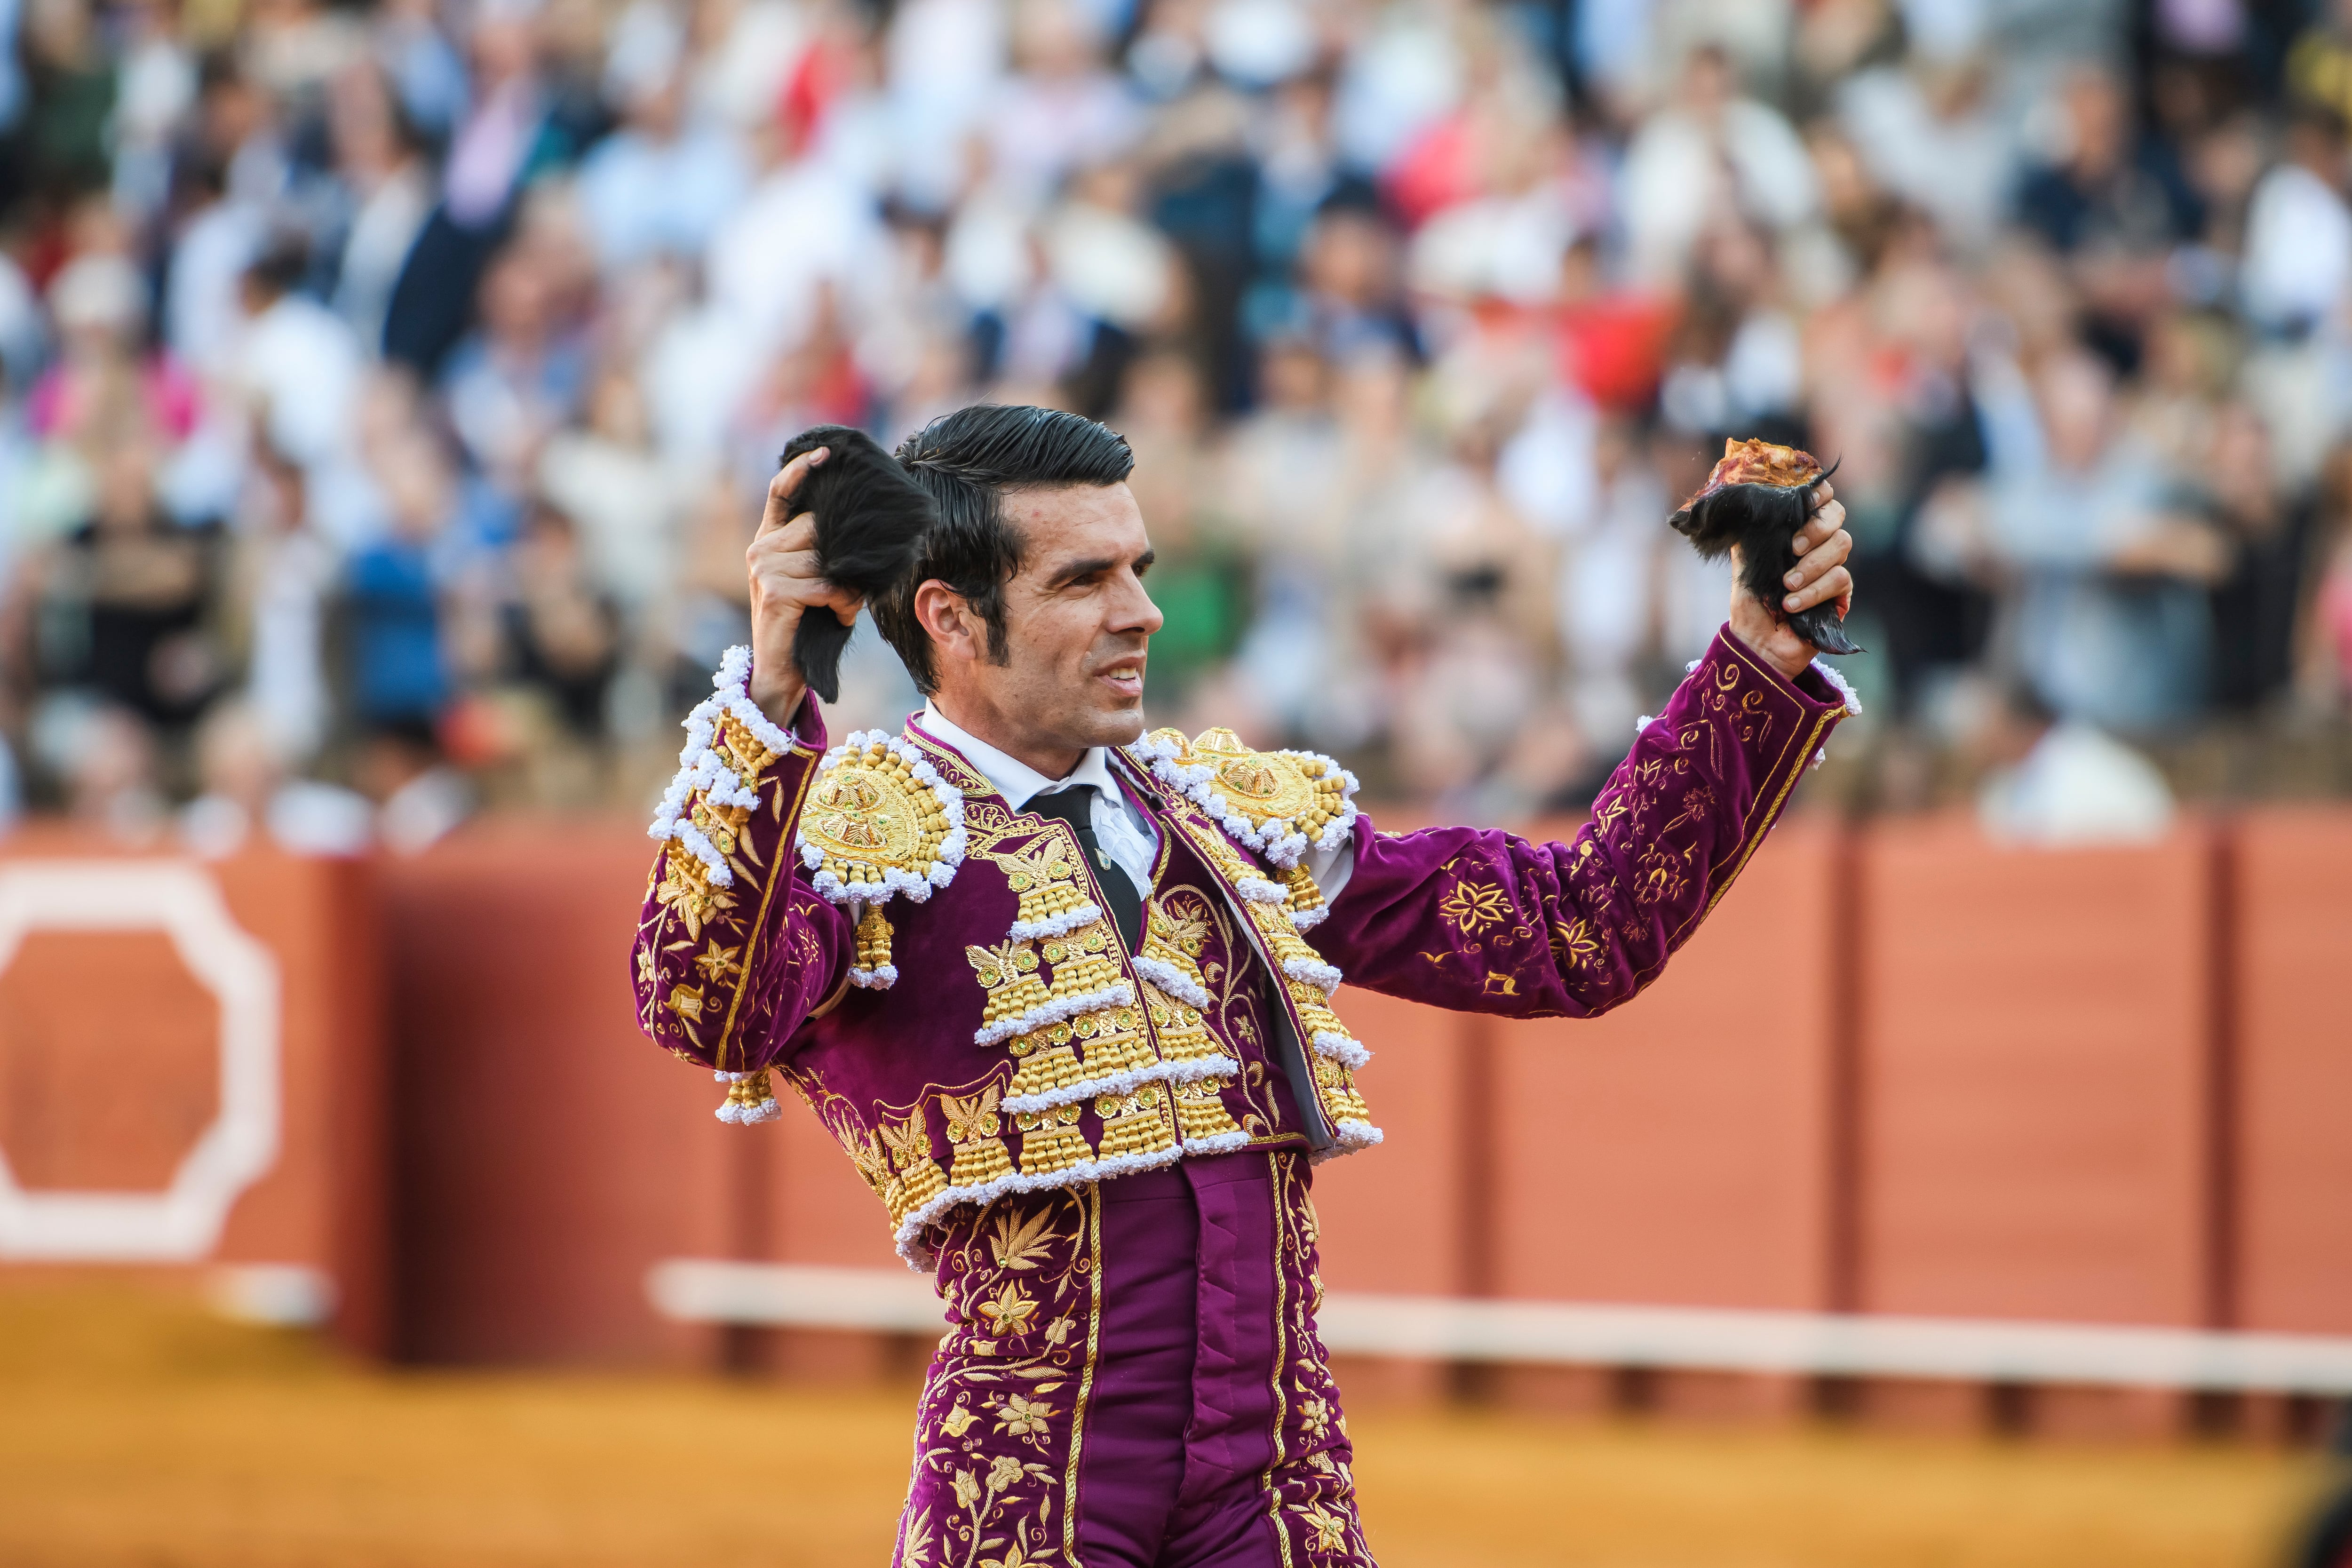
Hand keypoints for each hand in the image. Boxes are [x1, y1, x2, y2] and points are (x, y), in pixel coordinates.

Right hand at [745, 446, 860, 724]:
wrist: (781, 672)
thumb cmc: (805, 625)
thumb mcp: (814, 581)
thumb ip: (823, 552)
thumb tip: (856, 529)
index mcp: (768, 540)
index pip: (780, 493)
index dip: (800, 469)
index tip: (826, 451)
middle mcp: (760, 549)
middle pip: (817, 527)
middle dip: (843, 556)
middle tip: (848, 588)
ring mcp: (764, 569)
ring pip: (827, 559)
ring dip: (847, 587)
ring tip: (843, 607)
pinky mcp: (776, 591)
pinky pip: (828, 585)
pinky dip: (844, 603)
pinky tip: (839, 617)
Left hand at [1727, 480, 1854, 679]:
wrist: (1757, 641)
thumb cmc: (1751, 602)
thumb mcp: (1746, 563)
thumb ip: (1752, 536)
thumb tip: (1753, 508)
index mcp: (1796, 530)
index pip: (1820, 498)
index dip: (1819, 493)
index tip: (1807, 499)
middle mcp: (1818, 544)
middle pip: (1837, 515)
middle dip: (1817, 527)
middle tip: (1794, 547)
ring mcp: (1833, 566)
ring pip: (1842, 544)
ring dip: (1812, 565)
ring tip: (1787, 585)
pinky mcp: (1842, 593)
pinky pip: (1840, 579)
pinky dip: (1814, 591)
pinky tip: (1792, 604)